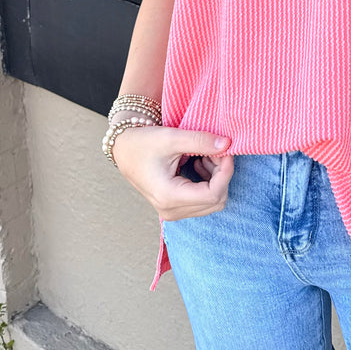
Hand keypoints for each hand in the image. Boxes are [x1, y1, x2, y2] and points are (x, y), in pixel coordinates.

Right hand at [112, 125, 233, 220]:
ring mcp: (173, 212)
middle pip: (216, 201)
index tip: (226, 151)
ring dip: (216, 178)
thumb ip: (201, 141)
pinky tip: (200, 163)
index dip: (225, 173)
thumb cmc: (143, 143)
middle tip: (216, 150)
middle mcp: (171, 210)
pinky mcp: (175, 207)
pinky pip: (203, 201)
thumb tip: (227, 145)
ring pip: (212, 202)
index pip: (213, 194)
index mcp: (169, 196)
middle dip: (222, 174)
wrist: (124, 150)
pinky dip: (209, 182)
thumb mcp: (172, 137)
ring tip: (206, 154)